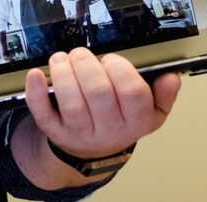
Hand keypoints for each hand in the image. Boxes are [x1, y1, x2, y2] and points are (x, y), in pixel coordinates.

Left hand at [25, 48, 179, 161]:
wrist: (91, 150)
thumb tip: (171, 78)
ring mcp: (80, 132)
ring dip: (63, 72)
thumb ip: (162, 95)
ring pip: (71, 101)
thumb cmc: (120, 121)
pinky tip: (35, 75)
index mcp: (135, 121)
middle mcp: (108, 129)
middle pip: (98, 92)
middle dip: (87, 65)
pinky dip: (36, 93)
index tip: (111, 60)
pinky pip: (43, 113)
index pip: (132, 92)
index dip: (120, 68)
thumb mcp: (149, 113)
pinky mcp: (55, 131)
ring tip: (61, 59)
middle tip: (81, 55)